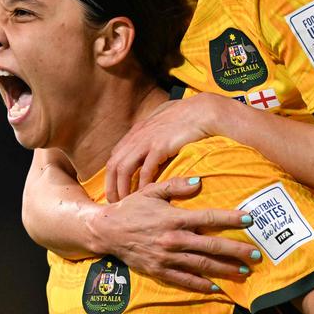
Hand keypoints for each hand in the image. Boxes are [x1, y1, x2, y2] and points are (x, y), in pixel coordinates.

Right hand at [86, 177, 256, 292]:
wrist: (106, 231)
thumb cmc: (131, 208)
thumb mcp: (151, 191)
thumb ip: (175, 186)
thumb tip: (200, 181)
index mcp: (174, 218)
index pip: (209, 217)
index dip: (230, 218)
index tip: (249, 219)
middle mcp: (173, 239)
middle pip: (211, 245)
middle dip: (236, 250)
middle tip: (256, 254)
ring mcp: (167, 257)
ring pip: (202, 265)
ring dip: (225, 269)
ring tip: (244, 271)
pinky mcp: (159, 270)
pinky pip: (184, 280)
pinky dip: (201, 285)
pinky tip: (217, 288)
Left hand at [106, 93, 221, 201]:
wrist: (203, 111)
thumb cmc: (187, 116)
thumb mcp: (162, 120)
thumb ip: (153, 130)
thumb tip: (152, 139)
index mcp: (136, 131)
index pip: (115, 155)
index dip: (112, 174)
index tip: (115, 188)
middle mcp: (137, 136)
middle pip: (113, 164)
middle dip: (110, 185)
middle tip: (113, 201)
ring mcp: (146, 141)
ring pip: (124, 168)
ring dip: (122, 187)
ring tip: (125, 202)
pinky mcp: (159, 147)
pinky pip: (145, 170)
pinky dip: (142, 185)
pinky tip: (144, 195)